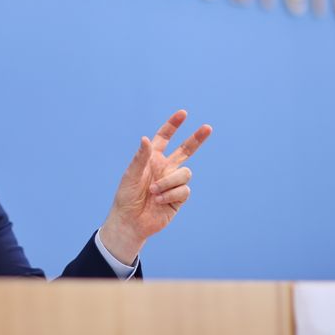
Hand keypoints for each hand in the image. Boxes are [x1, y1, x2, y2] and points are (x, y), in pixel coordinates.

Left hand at [99, 110, 211, 264]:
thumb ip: (140, 157)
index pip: (164, 138)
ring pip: (185, 173)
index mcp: (152, 159)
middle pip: (186, 150)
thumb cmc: (126, 197)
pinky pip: (184, 189)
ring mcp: (173, 182)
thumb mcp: (130, 175)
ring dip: (169, 182)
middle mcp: (165, 168)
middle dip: (197, 139)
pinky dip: (171, 194)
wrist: (131, 221)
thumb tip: (146, 139)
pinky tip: (159, 201)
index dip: (173, 126)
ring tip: (153, 192)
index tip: (183, 113)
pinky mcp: (179, 198)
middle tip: (208, 128)